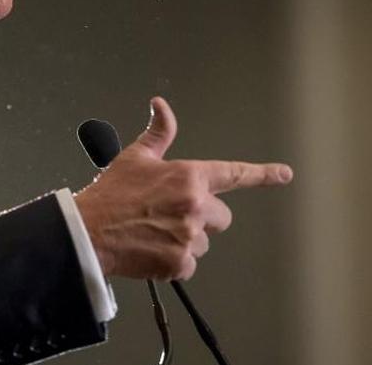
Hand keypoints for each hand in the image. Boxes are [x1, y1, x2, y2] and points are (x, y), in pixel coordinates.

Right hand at [74, 96, 292, 280]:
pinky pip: (189, 265)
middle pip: (221, 218)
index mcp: (189, 176)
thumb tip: (161, 106)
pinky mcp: (179, 263)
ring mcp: (189, 236)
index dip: (262, 174)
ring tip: (154, 232)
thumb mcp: (135, 158)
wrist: (87, 231)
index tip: (283, 174)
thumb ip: (159, 134)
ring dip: (185, 241)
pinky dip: (173, 262)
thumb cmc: (110, 195)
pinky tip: (151, 249)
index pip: (233, 174)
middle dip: (202, 218)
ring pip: (203, 243)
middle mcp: (194, 205)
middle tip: (171, 216)